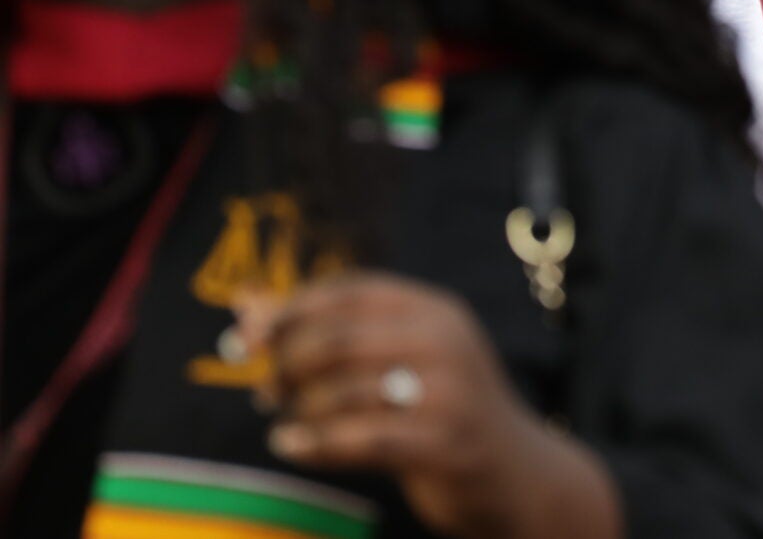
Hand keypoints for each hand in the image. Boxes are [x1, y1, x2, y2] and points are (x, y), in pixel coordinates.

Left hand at [237, 273, 620, 538]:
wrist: (516, 473)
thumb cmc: (442, 410)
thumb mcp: (397, 361)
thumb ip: (325, 330)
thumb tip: (245, 302)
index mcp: (435, 310)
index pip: (352, 290)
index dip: (293, 309)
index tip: (247, 337)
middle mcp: (445, 341)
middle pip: (339, 338)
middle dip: (287, 363)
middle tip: (264, 391)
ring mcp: (449, 392)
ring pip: (342, 392)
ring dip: (298, 409)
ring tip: (284, 422)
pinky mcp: (444, 443)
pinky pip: (359, 440)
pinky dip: (313, 442)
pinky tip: (288, 445)